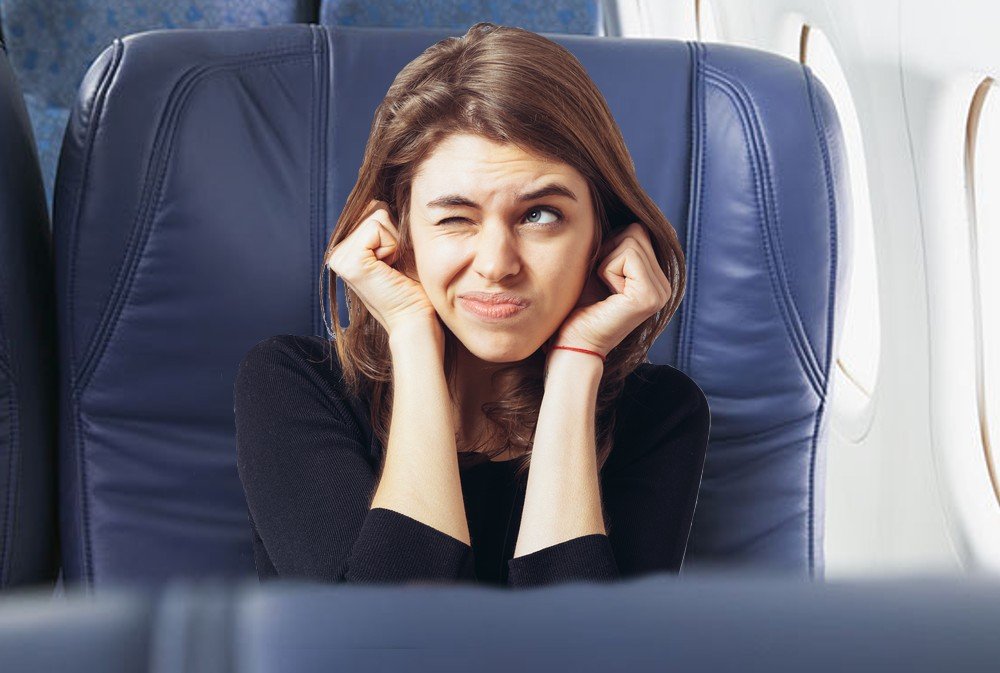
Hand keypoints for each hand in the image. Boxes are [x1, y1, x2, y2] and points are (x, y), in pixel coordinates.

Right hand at [328, 199, 438, 337]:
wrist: (417, 320)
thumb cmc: (415, 288)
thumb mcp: (401, 248)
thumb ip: (388, 224)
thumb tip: (386, 194)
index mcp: (348, 250)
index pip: (375, 210)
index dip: (395, 232)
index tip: (396, 262)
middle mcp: (338, 252)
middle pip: (376, 209)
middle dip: (394, 234)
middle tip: (396, 267)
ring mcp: (340, 257)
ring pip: (378, 215)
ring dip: (395, 241)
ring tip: (394, 269)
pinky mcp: (349, 261)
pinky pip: (377, 226)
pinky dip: (392, 245)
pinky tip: (390, 269)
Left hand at [550, 222, 671, 358]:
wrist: (571, 343)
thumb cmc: (578, 307)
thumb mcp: (598, 266)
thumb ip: (614, 243)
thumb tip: (619, 204)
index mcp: (655, 278)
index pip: (638, 230)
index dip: (610, 245)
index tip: (600, 275)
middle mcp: (665, 285)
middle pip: (635, 231)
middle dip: (608, 251)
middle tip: (600, 284)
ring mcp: (661, 291)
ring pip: (630, 239)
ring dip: (605, 262)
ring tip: (604, 290)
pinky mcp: (650, 296)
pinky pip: (626, 255)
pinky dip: (606, 269)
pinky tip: (607, 295)